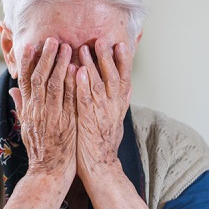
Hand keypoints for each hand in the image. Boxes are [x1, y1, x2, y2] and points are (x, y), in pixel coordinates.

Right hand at [9, 37, 76, 187]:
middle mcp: (38, 110)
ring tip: (67, 47)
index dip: (27, 62)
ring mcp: (52, 116)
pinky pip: (69, 99)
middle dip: (46, 57)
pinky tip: (77, 69)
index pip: (26, 81)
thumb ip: (21, 105)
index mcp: (28, 109)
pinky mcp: (66, 123)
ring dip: (60, 64)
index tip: (29, 46)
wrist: (48, 172)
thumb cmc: (39, 149)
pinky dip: (72, 83)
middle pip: (40, 78)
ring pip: (55, 85)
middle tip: (52, 39)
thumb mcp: (26, 126)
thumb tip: (13, 90)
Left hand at [75, 41, 131, 179]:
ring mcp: (101, 114)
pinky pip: (85, 100)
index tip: (121, 44)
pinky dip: (82, 84)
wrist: (100, 168)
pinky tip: (78, 71)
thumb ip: (122, 103)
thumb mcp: (116, 121)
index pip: (123, 79)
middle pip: (113, 77)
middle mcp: (113, 107)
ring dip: (92, 65)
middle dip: (107, 57)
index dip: (123, 61)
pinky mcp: (87, 122)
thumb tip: (130, 87)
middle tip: (102, 39)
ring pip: (98, 85)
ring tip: (85, 48)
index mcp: (118, 106)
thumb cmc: (104, 144)